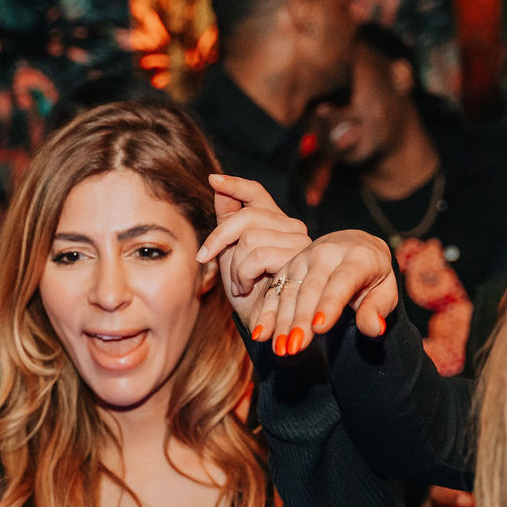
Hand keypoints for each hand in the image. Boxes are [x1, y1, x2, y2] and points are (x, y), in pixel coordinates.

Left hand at [195, 173, 312, 339]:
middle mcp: (292, 229)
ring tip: (239, 284)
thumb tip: (216, 183)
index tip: (213, 180)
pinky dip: (242, 275)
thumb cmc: (250, 294)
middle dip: (220, 239)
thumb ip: (227, 220)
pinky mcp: (298, 261)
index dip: (235, 185)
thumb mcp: (231, 254)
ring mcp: (298, 244)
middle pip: (247, 216)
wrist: (267, 326)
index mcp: (276, 224)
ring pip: (249, 238)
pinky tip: (246, 289)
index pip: (257, 193)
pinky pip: (256, 256)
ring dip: (234, 267)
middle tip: (207, 258)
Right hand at [256, 230, 397, 351]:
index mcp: (357, 256)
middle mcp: (326, 253)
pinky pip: (274, 291)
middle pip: (311, 288)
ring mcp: (303, 258)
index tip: (319, 327)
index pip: (342, 280)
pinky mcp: (287, 267)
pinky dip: (266, 314)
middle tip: (296, 347)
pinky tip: (260, 334)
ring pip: (290, 291)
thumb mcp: (385, 290)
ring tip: (280, 348)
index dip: (330, 303)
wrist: (354, 245)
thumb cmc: (372, 275)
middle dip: (301, 319)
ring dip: (282, 321)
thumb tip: (373, 329)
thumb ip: (378, 309)